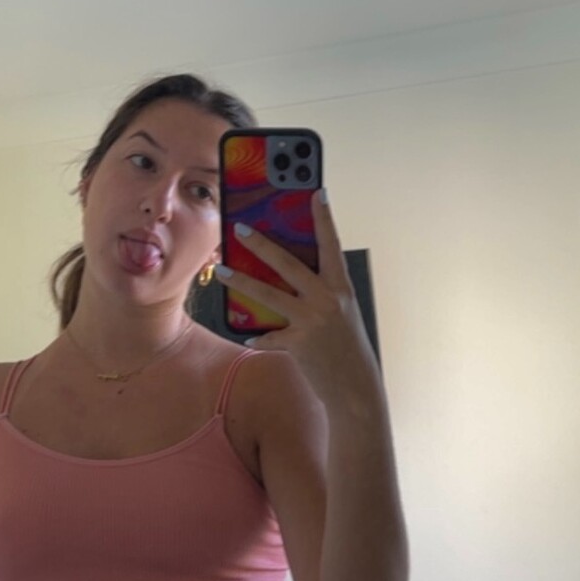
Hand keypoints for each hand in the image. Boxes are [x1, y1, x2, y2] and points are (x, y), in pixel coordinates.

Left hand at [216, 190, 381, 410]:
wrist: (356, 388)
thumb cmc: (348, 348)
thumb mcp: (342, 313)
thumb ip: (321, 293)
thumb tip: (291, 275)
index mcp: (341, 288)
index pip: (332, 245)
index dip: (324, 218)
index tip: (317, 192)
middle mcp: (327, 300)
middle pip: (288, 264)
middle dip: (262, 244)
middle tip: (240, 228)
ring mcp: (311, 321)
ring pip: (268, 294)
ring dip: (242, 281)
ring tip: (223, 270)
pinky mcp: (298, 343)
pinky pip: (269, 337)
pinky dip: (258, 337)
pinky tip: (246, 335)